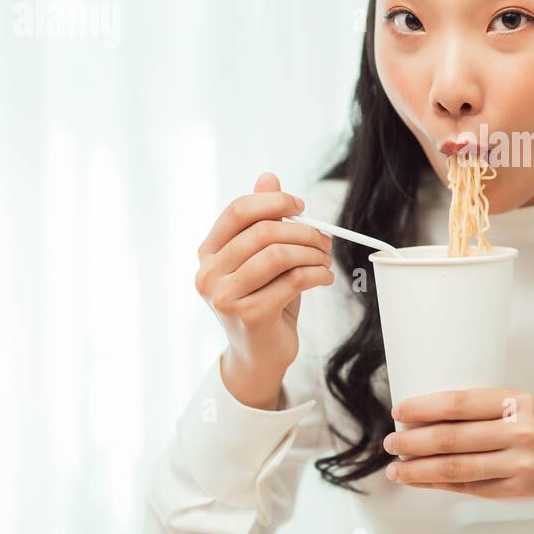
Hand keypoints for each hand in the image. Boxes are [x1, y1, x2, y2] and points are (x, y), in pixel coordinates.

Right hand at [194, 172, 334, 405]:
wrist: (260, 355)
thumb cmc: (263, 300)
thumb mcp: (262, 258)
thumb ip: (262, 220)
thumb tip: (268, 177)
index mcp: (208, 252)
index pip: (238, 211)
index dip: (275, 203)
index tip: (302, 206)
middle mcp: (208, 273)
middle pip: (263, 231)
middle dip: (302, 231)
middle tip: (323, 239)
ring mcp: (225, 297)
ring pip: (278, 254)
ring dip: (312, 253)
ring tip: (324, 259)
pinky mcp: (248, 315)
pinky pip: (292, 281)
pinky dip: (317, 274)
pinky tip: (324, 277)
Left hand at [381, 388, 533, 497]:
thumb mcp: (517, 409)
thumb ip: (478, 411)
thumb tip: (421, 416)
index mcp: (517, 402)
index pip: (460, 403)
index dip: (424, 408)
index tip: (400, 411)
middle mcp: (520, 431)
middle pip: (452, 437)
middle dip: (413, 441)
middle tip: (390, 441)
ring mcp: (519, 464)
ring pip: (455, 467)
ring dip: (418, 468)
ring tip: (396, 467)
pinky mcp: (514, 491)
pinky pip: (465, 487)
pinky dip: (435, 484)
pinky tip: (418, 479)